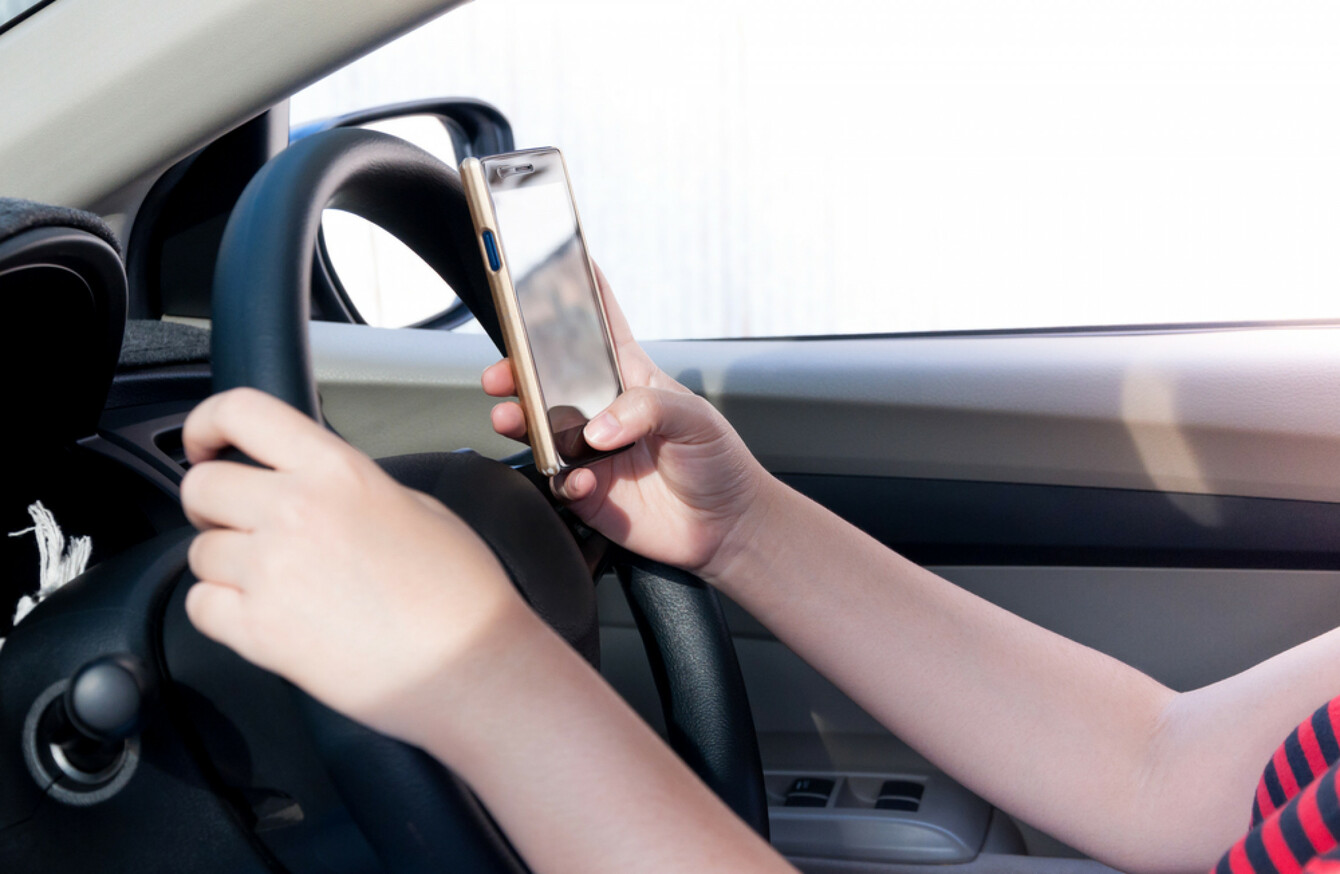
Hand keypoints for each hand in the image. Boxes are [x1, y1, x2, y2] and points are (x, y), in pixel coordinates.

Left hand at [179, 388, 532, 746]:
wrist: (472, 667)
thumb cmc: (460, 596)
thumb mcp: (417, 507)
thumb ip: (351, 487)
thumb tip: (313, 487)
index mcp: (339, 472)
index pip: (242, 411)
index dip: (208, 422)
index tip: (207, 443)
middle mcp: (298, 512)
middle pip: (201, 486)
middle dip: (212, 505)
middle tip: (237, 522)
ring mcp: (273, 571)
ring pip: (198, 552)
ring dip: (226, 565)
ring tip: (277, 583)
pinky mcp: (260, 632)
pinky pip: (200, 607)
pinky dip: (222, 612)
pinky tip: (267, 615)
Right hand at [482, 267, 775, 581]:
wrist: (725, 527)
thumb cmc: (718, 462)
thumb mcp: (694, 418)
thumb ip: (647, 410)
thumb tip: (600, 427)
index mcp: (630, 378)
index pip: (600, 326)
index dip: (579, 293)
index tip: (554, 263)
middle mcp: (603, 411)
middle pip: (549, 379)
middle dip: (518, 370)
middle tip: (502, 372)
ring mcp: (590, 452)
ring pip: (539, 429)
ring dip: (520, 421)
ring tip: (513, 419)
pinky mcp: (586, 492)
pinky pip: (556, 482)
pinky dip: (561, 479)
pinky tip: (577, 480)